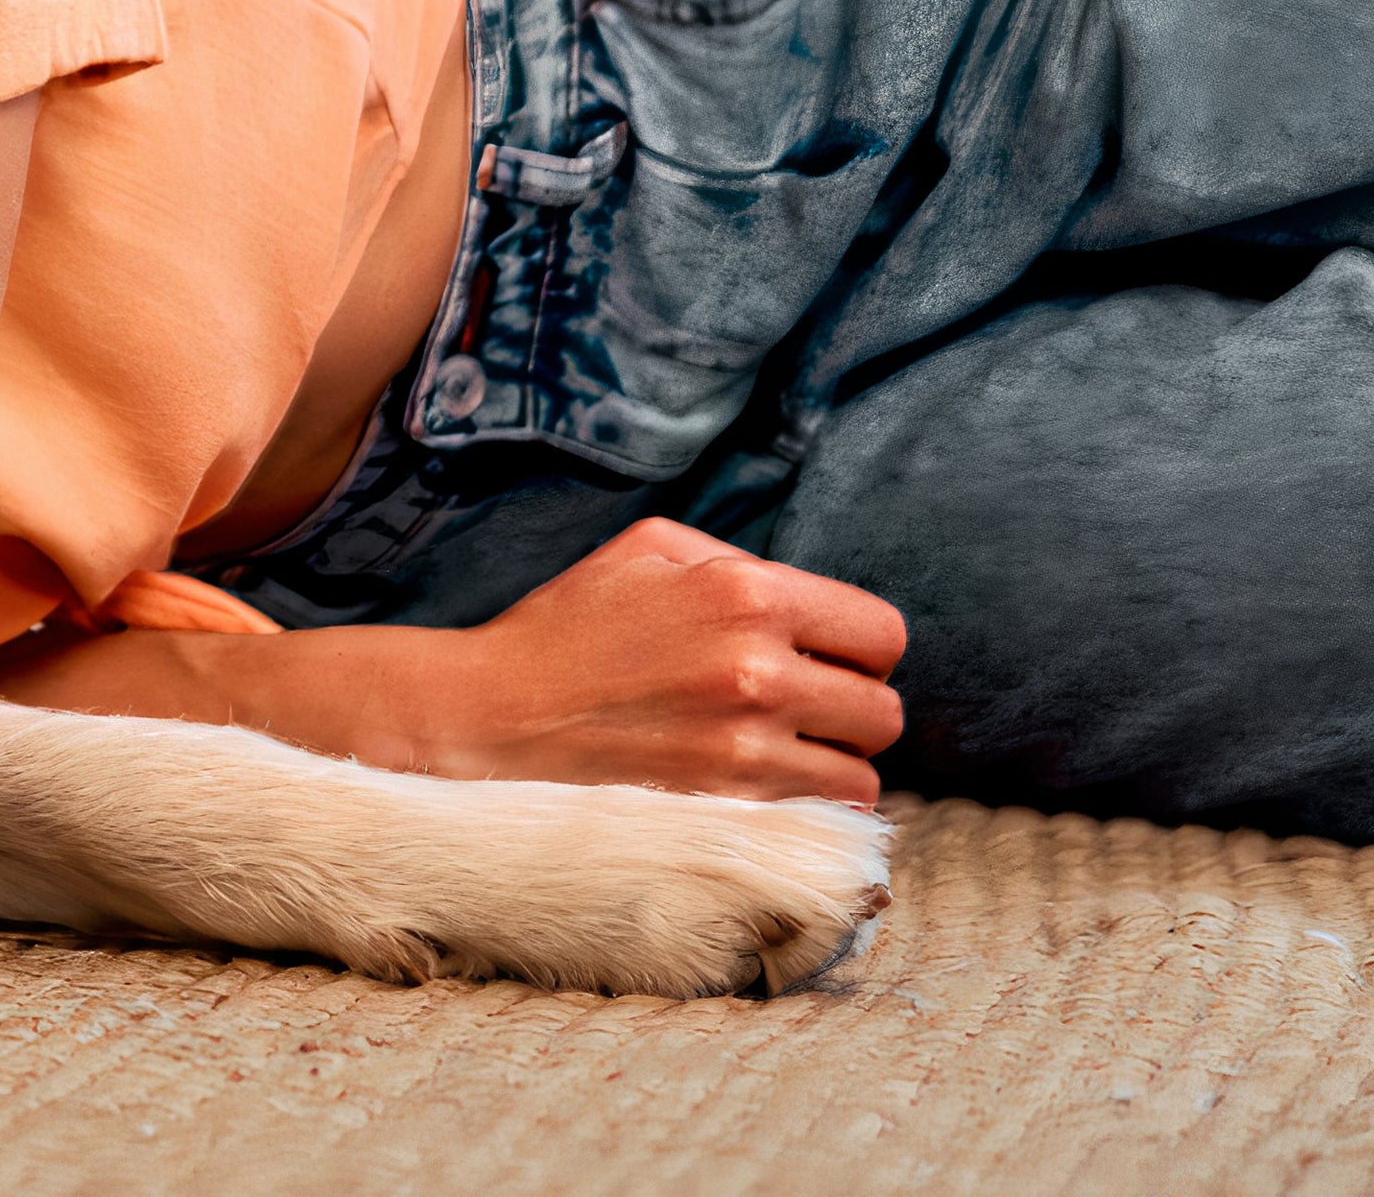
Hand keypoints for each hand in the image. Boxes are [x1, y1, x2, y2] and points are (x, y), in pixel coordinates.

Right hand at [384, 517, 907, 802]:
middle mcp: (757, 672)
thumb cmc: (567, 628)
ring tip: (775, 756)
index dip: (859, 649)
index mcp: (744, 593)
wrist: (490, 718)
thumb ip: (738, 559)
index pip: (882, 634)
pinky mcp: (725, 814)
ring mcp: (743, 752)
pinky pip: (819, 824)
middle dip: (847, 711)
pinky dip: (801, 813)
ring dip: (828, 770)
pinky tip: (755, 791)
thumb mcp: (646, 549)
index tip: (824, 659)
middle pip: (883, 713)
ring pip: (862, 779)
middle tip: (797, 711)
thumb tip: (811, 601)